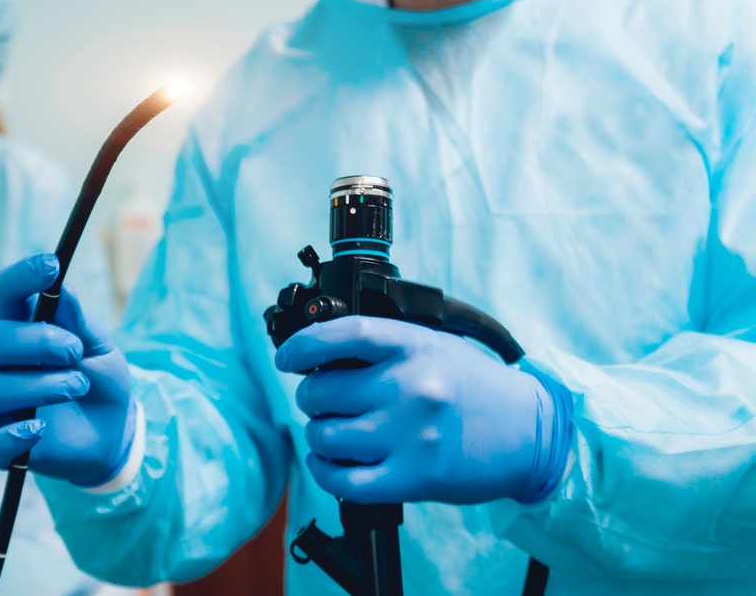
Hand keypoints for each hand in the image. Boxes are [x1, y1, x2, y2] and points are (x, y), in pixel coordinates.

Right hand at [0, 254, 136, 486]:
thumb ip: (80, 322)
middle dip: (34, 341)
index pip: (6, 293)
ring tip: (79, 386)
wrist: (113, 433)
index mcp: (21, 328)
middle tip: (75, 351)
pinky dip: (12, 436)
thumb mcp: (100, 348)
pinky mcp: (0, 443)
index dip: (21, 276)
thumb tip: (63, 287)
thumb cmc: (100, 380)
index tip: (51, 266)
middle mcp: (0, 363)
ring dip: (40, 385)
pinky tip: (40, 429)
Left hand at [276, 316, 570, 504]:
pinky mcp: (413, 478)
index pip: (342, 335)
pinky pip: (343, 481)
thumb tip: (318, 358)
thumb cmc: (474, 387)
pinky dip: (324, 471)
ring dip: (318, 434)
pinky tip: (329, 462)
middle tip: (325, 401)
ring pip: (324, 436)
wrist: (530, 432)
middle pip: (320, 391)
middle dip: (312, 397)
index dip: (303, 345)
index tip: (286, 357)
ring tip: (334, 431)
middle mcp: (410, 388)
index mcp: (414, 346)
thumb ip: (383, 348)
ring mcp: (410, 435)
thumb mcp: (433, 346)